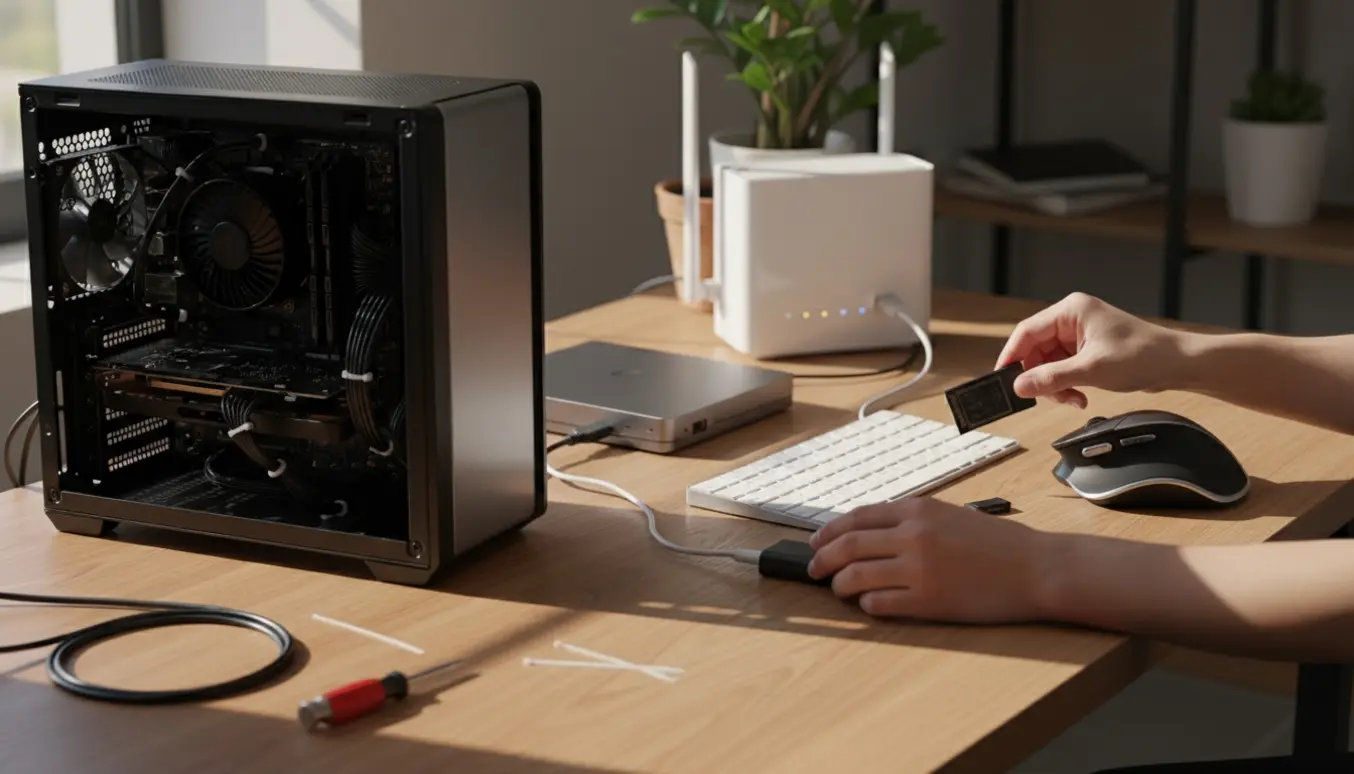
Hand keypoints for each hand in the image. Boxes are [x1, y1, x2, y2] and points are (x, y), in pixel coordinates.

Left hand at [806, 498, 1053, 623]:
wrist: (1035, 568)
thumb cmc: (997, 544)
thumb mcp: (950, 515)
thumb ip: (912, 521)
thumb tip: (870, 533)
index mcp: (917, 509)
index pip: (856, 517)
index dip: (829, 531)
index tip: (815, 542)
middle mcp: (912, 535)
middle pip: (847, 545)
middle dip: (822, 558)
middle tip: (813, 569)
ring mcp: (918, 568)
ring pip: (855, 576)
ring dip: (839, 585)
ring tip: (838, 590)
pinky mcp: (927, 600)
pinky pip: (879, 603)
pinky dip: (866, 604)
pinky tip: (869, 605)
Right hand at [995, 292, 1187, 408]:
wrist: (1178, 364)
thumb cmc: (1144, 355)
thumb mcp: (1092, 370)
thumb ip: (1051, 378)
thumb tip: (1019, 385)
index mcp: (1071, 310)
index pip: (1027, 332)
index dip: (1011, 357)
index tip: (1002, 379)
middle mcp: (1072, 319)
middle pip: (1035, 350)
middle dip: (1040, 377)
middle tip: (1047, 396)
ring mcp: (1079, 335)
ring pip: (1048, 363)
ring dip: (1055, 385)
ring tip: (1072, 398)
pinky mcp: (1087, 350)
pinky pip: (1063, 369)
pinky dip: (1067, 385)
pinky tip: (1079, 396)